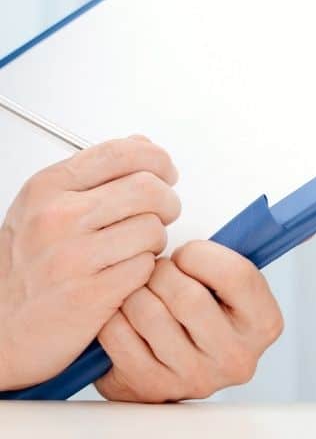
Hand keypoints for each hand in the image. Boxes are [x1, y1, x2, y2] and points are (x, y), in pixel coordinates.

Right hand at [0, 138, 179, 389]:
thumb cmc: (25, 269)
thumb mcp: (42, 207)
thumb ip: (92, 175)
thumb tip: (141, 145)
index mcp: (47, 188)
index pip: (122, 152)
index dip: (157, 159)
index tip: (166, 171)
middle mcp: (57, 217)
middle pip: (148, 187)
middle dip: (168, 200)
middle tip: (164, 212)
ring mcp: (73, 256)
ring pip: (153, 228)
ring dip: (156, 240)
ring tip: (138, 248)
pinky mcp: (90, 294)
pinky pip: (146, 267)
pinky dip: (145, 270)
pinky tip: (127, 273)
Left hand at [95, 241, 283, 401]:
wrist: (167, 365)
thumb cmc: (202, 307)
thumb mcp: (233, 287)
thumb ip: (251, 256)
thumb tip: (306, 232)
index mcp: (265, 324)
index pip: (237, 274)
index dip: (200, 255)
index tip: (186, 255)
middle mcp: (237, 358)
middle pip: (187, 296)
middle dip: (162, 272)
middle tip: (159, 272)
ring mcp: (193, 378)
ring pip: (147, 312)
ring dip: (134, 292)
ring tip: (142, 293)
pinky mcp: (150, 389)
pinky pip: (118, 335)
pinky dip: (113, 316)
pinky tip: (125, 316)